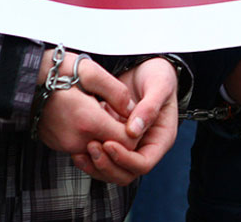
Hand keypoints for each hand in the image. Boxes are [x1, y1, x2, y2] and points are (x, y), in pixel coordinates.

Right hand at [35, 49, 137, 153]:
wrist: (19, 79)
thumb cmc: (55, 71)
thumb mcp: (91, 71)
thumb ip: (116, 92)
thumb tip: (132, 111)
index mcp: (88, 122)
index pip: (127, 143)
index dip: (136, 131)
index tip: (134, 114)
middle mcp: (76, 140)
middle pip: (113, 150)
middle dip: (123, 134)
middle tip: (121, 112)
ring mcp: (65, 145)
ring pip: (98, 149)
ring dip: (107, 135)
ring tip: (105, 110)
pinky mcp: (57, 144)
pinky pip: (83, 146)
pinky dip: (92, 135)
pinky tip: (90, 115)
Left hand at [72, 57, 178, 184]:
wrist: (146, 66)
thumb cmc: (158, 74)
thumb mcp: (160, 85)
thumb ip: (150, 106)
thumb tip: (133, 131)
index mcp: (161, 138)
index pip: (143, 164)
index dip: (125, 159)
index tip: (108, 143)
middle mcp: (145, 146)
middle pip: (126, 173)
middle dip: (107, 165)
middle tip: (91, 146)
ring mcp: (129, 144)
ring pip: (111, 169)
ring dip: (96, 163)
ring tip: (83, 146)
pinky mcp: (115, 138)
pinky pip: (102, 156)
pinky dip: (90, 154)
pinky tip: (79, 141)